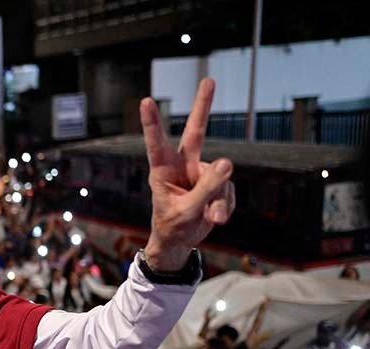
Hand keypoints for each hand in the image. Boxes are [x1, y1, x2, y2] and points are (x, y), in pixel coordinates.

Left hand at [140, 79, 235, 270]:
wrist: (179, 242)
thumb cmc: (173, 225)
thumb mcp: (187, 211)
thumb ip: (206, 189)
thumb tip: (228, 162)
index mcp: (163, 172)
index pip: (157, 145)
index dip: (152, 123)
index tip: (145, 101)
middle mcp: (183, 166)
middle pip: (196, 133)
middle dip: (203, 106)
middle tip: (208, 79)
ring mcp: (202, 173)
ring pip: (221, 177)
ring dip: (219, 200)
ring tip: (208, 217)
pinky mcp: (217, 183)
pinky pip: (229, 191)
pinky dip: (225, 206)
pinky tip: (215, 217)